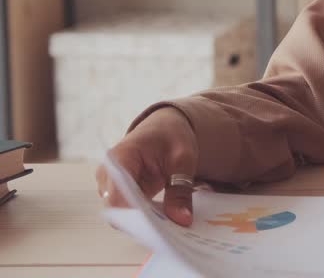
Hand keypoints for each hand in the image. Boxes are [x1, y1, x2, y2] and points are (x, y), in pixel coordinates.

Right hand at [94, 107, 198, 226]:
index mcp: (119, 158)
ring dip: (144, 220)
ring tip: (169, 223)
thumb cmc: (171, 136)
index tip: (156, 227)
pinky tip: (164, 218)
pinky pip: (128, 211)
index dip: (133, 214)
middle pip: (117, 208)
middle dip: (142, 221)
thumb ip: (181, 190)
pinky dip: (145, 216)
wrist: (165, 127)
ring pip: (121, 213)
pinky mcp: (118, 193)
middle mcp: (108, 174)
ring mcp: (110, 185)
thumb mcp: (183, 159)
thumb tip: (182, 220)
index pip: (116, 196)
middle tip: (169, 228)